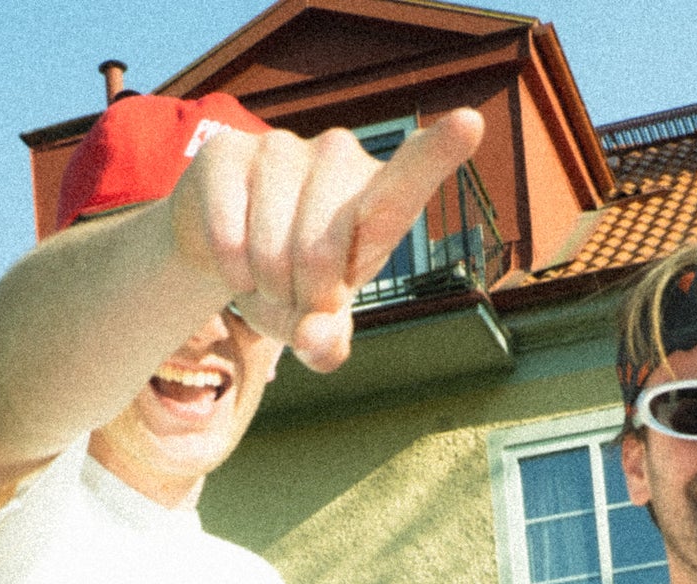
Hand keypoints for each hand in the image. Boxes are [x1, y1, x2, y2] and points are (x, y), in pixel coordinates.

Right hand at [168, 109, 484, 370]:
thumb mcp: (320, 325)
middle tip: (298, 297)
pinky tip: (236, 266)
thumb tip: (313, 338)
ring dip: (265, 288)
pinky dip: (231, 274)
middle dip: (302, 298)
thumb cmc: (295, 283)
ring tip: (268, 280)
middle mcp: (339, 155)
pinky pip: (229, 237)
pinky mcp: (226, 152)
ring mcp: (283, 146)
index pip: (412, 175)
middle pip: (321, 252)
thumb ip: (329, 345)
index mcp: (381, 196)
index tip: (470, 125)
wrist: (227, 247)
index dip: (440, 150)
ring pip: (272, 249)